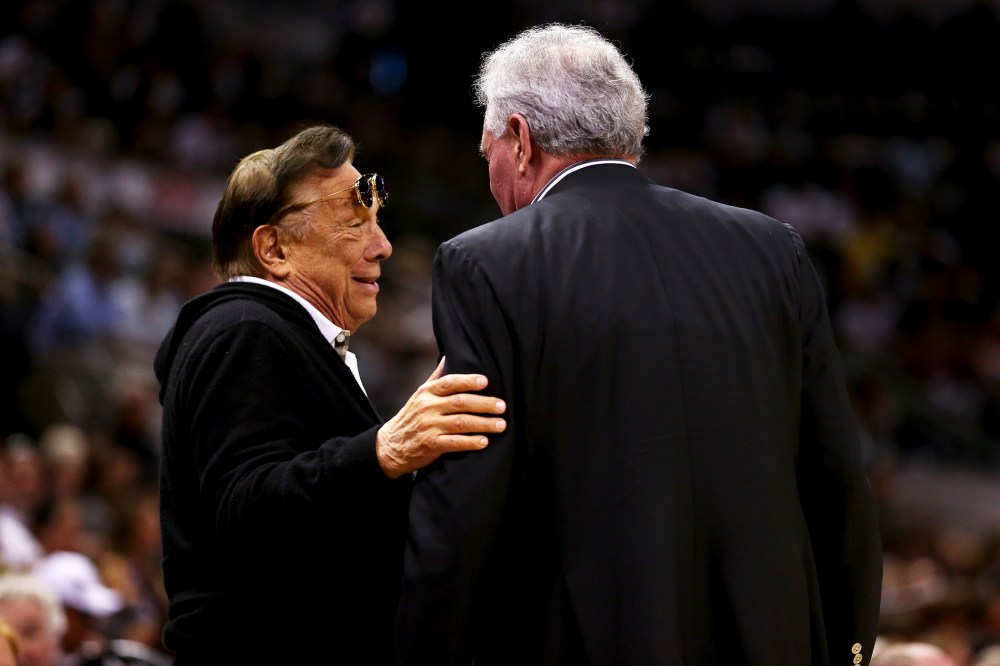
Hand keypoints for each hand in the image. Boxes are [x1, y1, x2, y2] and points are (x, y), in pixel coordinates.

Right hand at [376, 357, 506, 477]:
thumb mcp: (420, 394)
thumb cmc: (412, 416)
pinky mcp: (431, 445)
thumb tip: (450, 356)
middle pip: (460, 402)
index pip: (449, 382)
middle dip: (484, 404)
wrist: (391, 446)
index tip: (486, 381)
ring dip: (483, 424)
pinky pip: (454, 443)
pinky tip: (484, 441)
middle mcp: (428, 407)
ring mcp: (429, 426)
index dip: (468, 381)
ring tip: (501, 425)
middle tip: (502, 406)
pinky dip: (470, 442)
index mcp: (427, 392)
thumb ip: (437, 377)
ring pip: (461, 423)